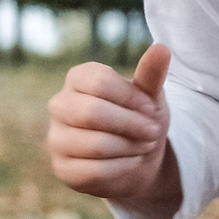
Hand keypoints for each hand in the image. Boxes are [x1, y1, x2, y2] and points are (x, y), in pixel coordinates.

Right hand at [47, 44, 180, 208]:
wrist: (136, 159)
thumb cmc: (138, 119)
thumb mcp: (149, 96)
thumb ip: (151, 74)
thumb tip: (161, 48)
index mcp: (77, 78)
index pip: (99, 82)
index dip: (130, 97)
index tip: (151, 108)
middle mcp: (59, 105)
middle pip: (91, 112)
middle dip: (130, 124)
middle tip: (153, 132)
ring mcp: (56, 138)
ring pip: (94, 144)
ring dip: (129, 147)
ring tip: (145, 146)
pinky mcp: (62, 168)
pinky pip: (93, 170)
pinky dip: (122, 167)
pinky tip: (131, 161)